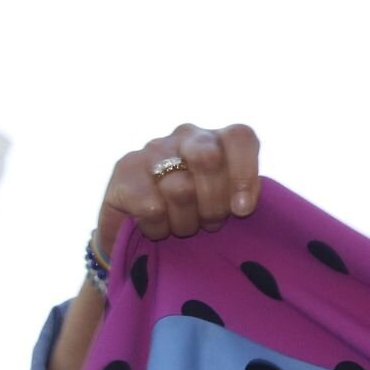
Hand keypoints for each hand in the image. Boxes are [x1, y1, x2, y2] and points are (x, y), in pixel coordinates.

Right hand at [95, 123, 261, 246]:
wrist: (139, 232)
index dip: (244, 174)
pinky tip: (156, 226)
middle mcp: (187, 136)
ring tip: (181, 224)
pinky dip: (158, 228)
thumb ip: (241, 199)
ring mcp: (154, 149)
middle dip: (213, 203)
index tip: (241, 210)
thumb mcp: (226, 208)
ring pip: (180, 189)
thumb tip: (241, 206)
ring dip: (185, 221)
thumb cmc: (194, 216)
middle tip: (209, 222)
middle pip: (209, 159)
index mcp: (219, 141)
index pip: (240, 137)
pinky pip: (152, 208)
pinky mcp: (125, 168)